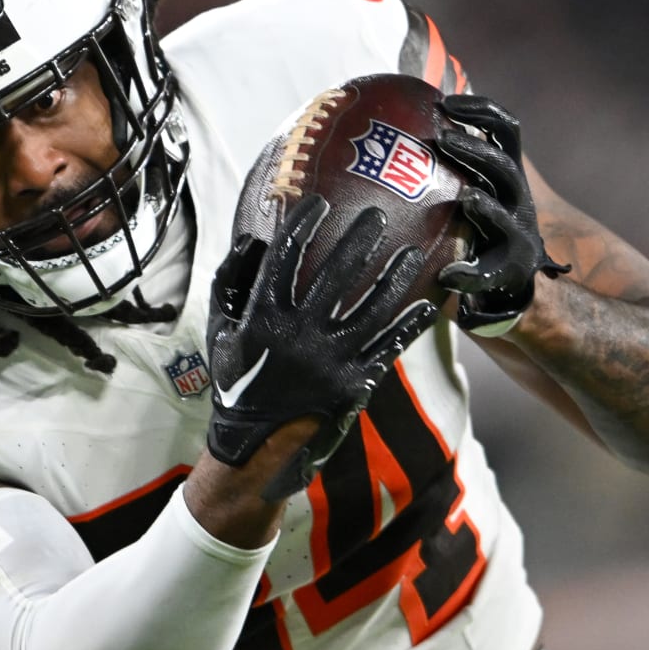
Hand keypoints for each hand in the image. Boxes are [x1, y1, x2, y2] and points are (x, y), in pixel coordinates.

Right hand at [206, 194, 439, 500]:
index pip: (287, 257)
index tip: (319, 204)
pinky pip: (388, 348)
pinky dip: (409, 326)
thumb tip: (253, 242)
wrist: (255, 445)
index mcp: (264, 318)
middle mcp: (300, 335)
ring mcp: (330, 360)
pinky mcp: (354, 384)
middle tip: (377, 216)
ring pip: (372, 308)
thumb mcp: (220, 333)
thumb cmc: (237, 383)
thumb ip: (231, 285)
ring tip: (410, 253)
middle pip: (336, 274)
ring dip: (394, 277)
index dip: (304, 224)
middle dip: (359, 240)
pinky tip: (428, 306)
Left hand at [435, 94, 570, 336]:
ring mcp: (516, 232)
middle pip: (505, 166)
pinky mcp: (510, 266)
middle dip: (476, 150)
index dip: (481, 111)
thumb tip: (391, 130)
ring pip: (506, 211)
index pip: (504, 129)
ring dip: (485, 204)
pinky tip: (448, 276)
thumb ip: (446, 163)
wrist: (509, 275)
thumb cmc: (476, 221)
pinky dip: (469, 273)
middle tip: (442, 140)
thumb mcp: (469, 184)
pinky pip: (491, 269)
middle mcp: (515, 197)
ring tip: (465, 199)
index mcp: (505, 171)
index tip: (445, 103)